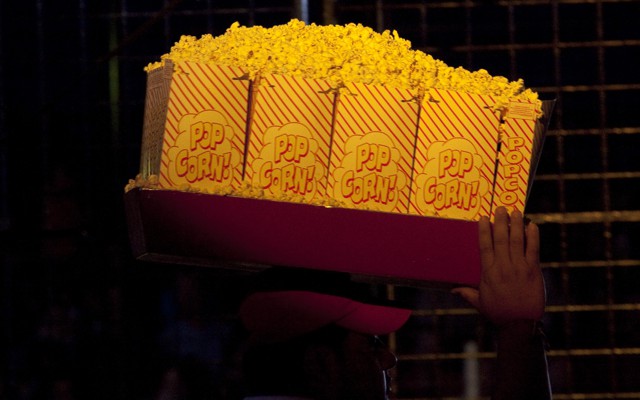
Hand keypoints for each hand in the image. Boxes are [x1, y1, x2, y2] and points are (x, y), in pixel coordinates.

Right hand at [452, 207, 544, 325]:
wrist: (520, 324)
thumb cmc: (498, 313)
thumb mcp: (479, 303)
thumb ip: (467, 293)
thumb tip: (453, 290)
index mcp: (488, 272)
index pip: (485, 246)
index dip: (484, 231)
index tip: (483, 218)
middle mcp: (503, 267)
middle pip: (501, 239)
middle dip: (500, 222)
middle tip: (500, 208)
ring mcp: (519, 267)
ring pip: (517, 241)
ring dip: (516, 225)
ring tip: (516, 212)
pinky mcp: (533, 271)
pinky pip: (533, 250)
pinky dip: (533, 237)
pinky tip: (532, 226)